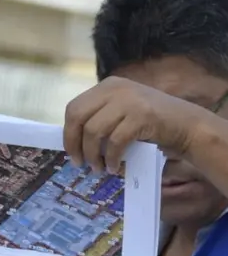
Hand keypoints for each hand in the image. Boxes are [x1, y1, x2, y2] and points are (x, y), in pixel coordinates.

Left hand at [64, 76, 208, 172]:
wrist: (187, 125)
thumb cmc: (150, 124)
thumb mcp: (120, 112)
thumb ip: (99, 118)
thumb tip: (70, 141)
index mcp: (107, 86)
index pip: (74, 108)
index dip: (68, 132)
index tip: (71, 152)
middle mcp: (115, 89)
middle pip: (78, 117)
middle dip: (74, 144)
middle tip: (79, 163)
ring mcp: (129, 100)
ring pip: (94, 131)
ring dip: (93, 155)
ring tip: (98, 169)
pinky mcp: (142, 115)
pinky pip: (115, 141)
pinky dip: (111, 158)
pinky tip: (114, 167)